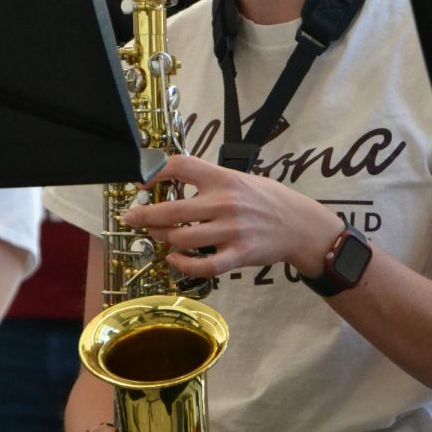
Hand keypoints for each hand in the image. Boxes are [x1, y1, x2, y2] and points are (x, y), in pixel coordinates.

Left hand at [121, 154, 342, 279]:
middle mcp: (225, 203)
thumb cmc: (268, 201)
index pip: (180, 165)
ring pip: (183, 238)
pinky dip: (183, 265)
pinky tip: (173, 259)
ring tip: (156, 235)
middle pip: (172, 210)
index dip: (153, 171)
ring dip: (162, 238)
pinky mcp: (238, 255)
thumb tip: (171, 180)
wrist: (301, 226)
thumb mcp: (240, 179)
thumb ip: (210, 181)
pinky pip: (203, 266)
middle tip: (130, 217)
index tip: (140, 181)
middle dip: (144, 215)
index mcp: (223, 178)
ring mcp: (231, 230)